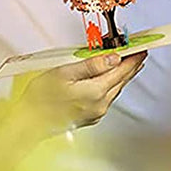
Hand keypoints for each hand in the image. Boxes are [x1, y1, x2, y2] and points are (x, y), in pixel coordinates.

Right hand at [14, 51, 146, 141]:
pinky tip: (110, 79)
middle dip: (131, 65)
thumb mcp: (64, 73)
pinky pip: (108, 97)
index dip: (133, 58)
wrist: (29, 122)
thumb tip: (113, 58)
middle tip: (138, 53)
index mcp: (96, 91)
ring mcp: (96, 112)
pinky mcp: (91, 117)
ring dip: (122, 75)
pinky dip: (112, 85)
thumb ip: (91, 65)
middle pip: (122, 80)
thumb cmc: (41, 98)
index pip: (122, 70)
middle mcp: (100, 104)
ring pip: (116, 89)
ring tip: (127, 63)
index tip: (141, 49)